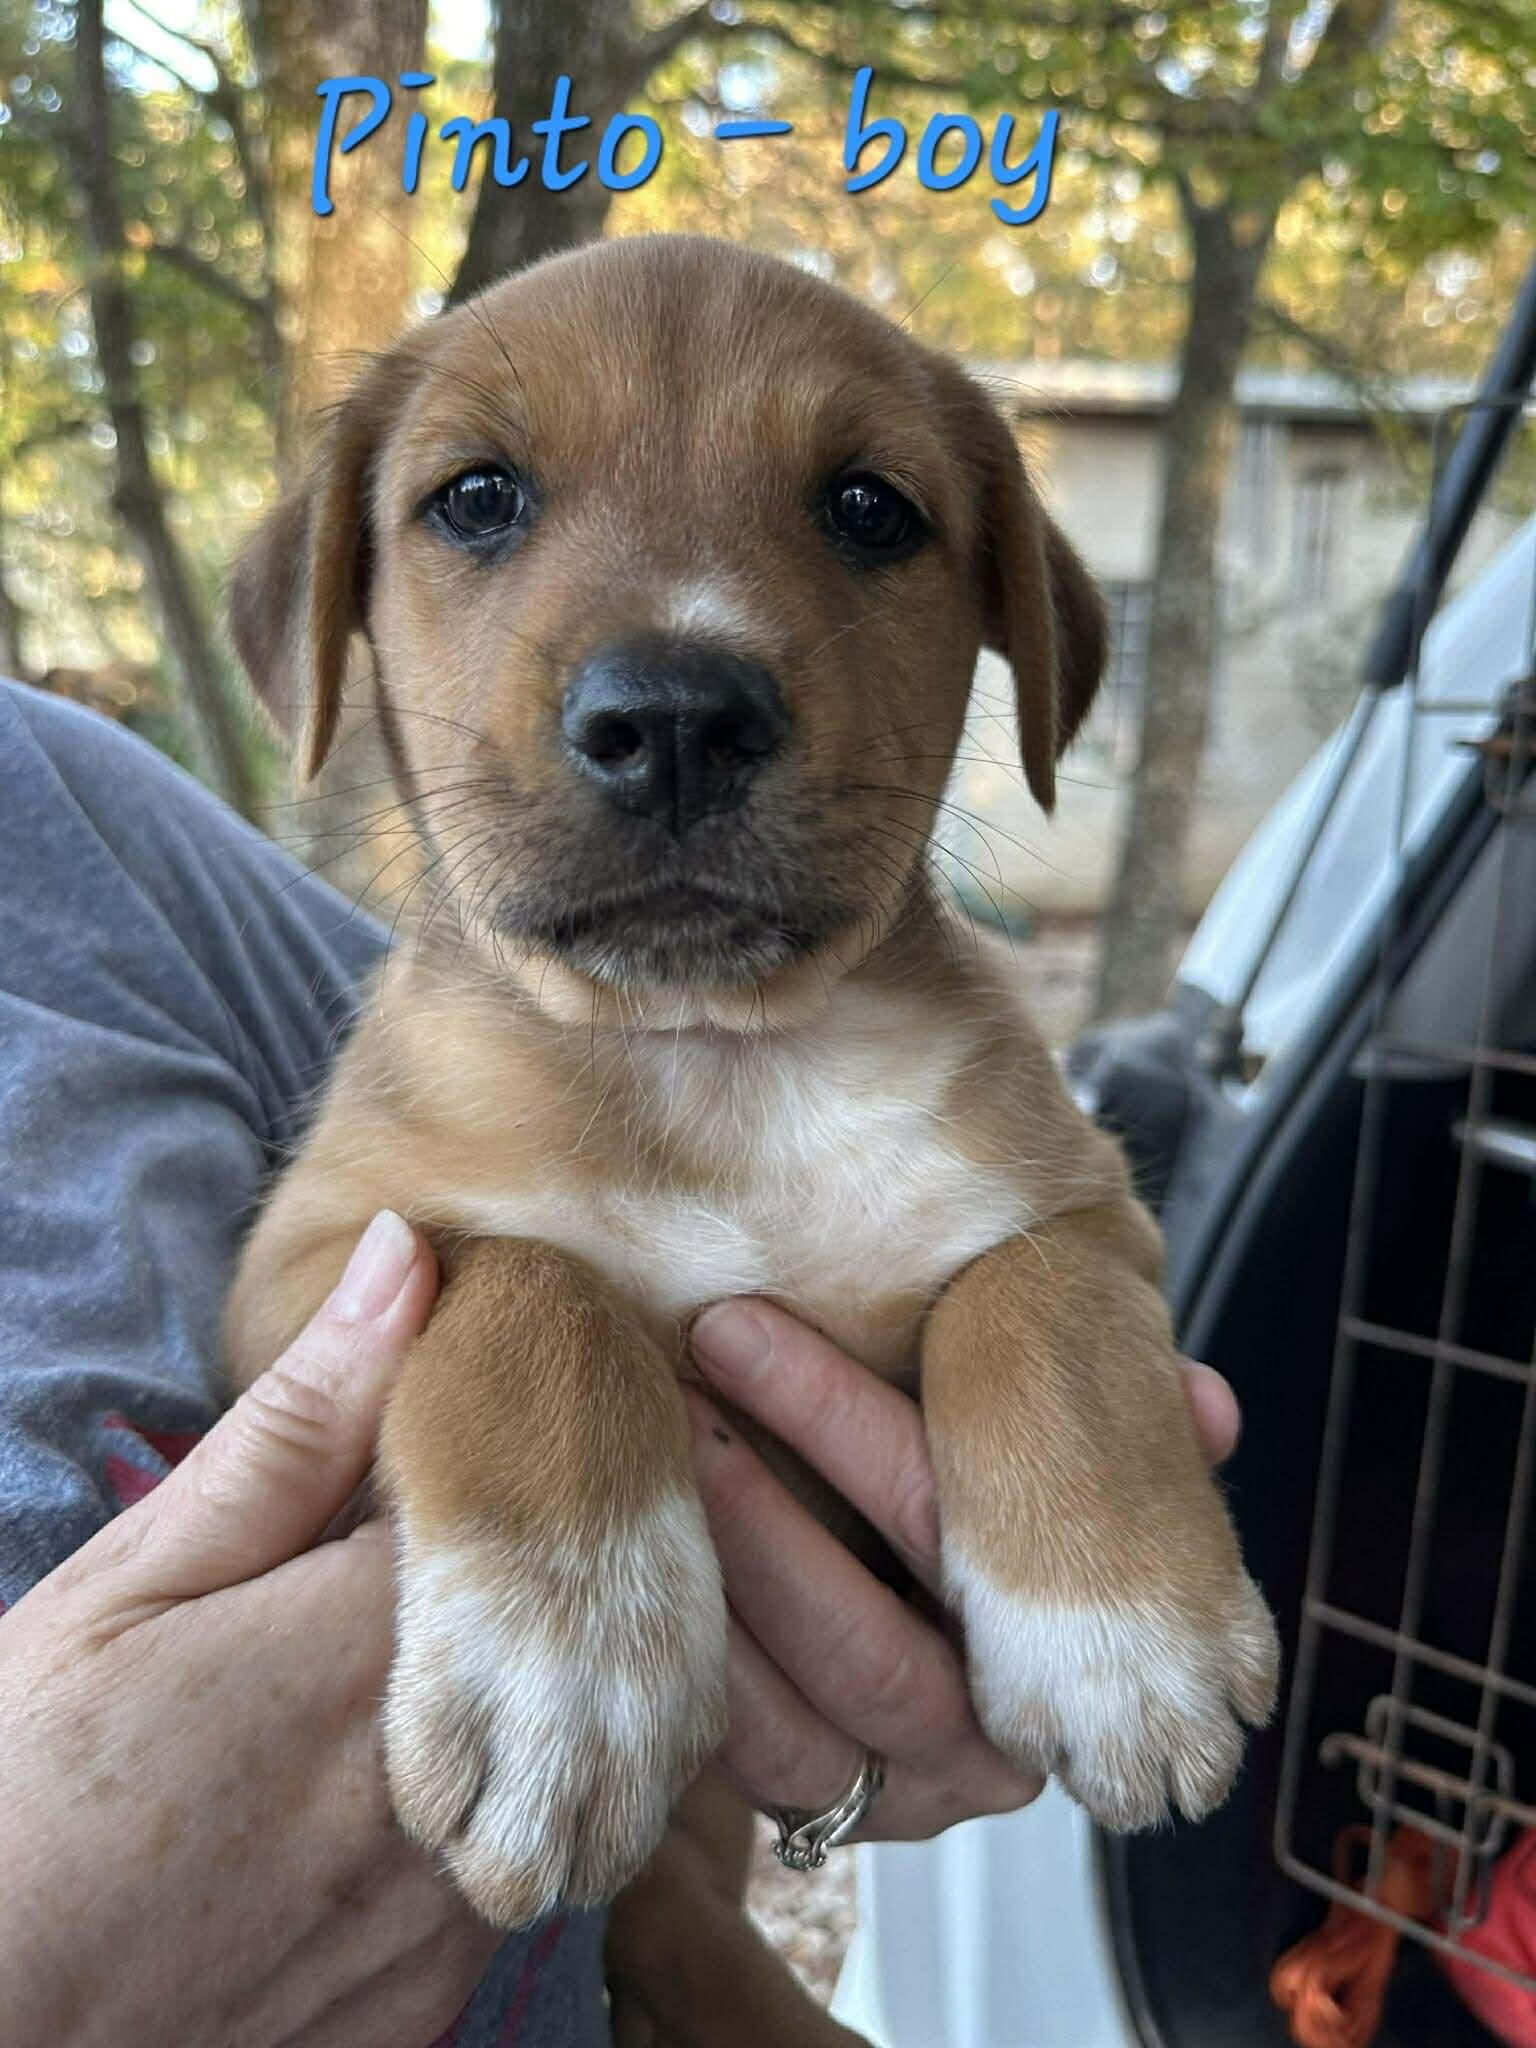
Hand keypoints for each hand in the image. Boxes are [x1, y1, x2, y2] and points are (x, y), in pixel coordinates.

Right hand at [0, 1213, 499, 2047]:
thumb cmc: (25, 1782)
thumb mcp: (138, 1576)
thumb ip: (297, 1422)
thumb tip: (410, 1252)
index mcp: (373, 1639)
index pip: (522, 1509)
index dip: (488, 1477)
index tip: (446, 1466)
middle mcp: (444, 1775)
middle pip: (553, 1635)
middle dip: (501, 1597)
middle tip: (385, 1601)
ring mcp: (445, 1907)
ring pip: (551, 1758)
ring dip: (497, 1711)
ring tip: (358, 1711)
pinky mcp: (435, 2000)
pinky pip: (504, 1876)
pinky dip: (459, 1828)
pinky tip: (357, 1816)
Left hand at [686, 1300, 1241, 1841]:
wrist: (913, 1615)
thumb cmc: (971, 1490)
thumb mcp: (1035, 1446)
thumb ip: (1103, 1421)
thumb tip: (1210, 1405)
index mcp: (1069, 1642)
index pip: (950, 1522)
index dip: (836, 1416)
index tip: (734, 1324)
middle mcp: (1002, 1742)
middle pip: (875, 1643)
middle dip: (758, 1508)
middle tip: (666, 1396)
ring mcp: (909, 1793)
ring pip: (807, 1715)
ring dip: (717, 1584)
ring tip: (645, 1466)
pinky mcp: (824, 1818)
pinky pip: (752, 1763)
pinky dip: (697, 1666)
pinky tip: (641, 1574)